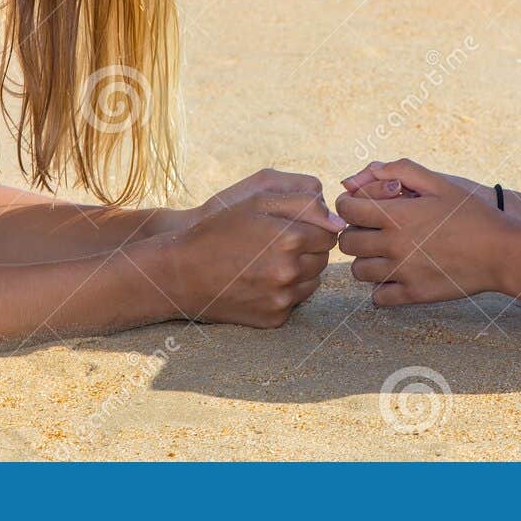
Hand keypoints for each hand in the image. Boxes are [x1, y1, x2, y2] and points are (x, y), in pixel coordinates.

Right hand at [170, 172, 344, 327]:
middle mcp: (291, 271)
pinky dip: (285, 291)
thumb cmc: (219, 229)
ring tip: (268, 262)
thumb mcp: (257, 201)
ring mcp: (283, 298)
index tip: (292, 227)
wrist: (182, 273)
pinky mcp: (275, 318)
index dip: (313, 228)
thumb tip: (338, 222)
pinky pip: (296, 301)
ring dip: (300, 271)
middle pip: (324, 258)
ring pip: (313, 281)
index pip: (330, 234)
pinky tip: (261, 281)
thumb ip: (303, 204)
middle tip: (278, 243)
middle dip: (308, 249)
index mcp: (291, 238)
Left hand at [334, 158, 508, 304]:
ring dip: (366, 260)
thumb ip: (399, 171)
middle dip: (355, 232)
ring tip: (384, 253)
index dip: (348, 205)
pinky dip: (381, 287)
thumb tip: (362, 174)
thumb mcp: (438, 183)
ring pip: (358, 271)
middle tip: (372, 230)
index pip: (346, 209)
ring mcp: (402, 272)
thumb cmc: (470, 213)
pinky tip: (396, 275)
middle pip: (347, 242)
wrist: (502, 251)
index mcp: (396, 215)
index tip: (360, 207)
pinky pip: (378, 297)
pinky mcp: (414, 294)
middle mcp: (393, 244)